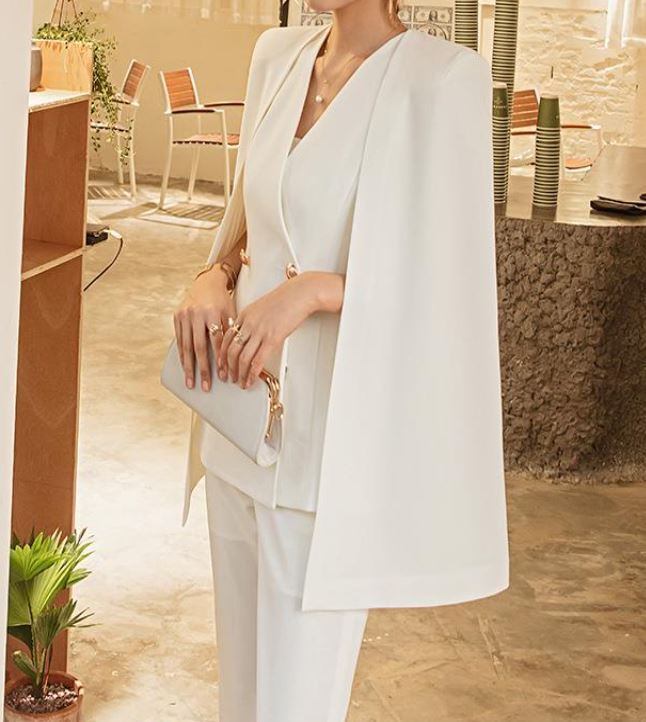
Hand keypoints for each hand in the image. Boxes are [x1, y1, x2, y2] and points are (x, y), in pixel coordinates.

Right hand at [173, 265, 235, 390]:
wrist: (207, 283)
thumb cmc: (222, 300)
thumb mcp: (230, 313)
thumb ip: (230, 333)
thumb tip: (234, 358)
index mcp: (212, 312)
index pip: (216, 342)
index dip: (220, 360)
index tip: (223, 376)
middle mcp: (196, 314)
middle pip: (199, 347)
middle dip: (202, 369)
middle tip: (205, 386)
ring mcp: (184, 316)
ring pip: (186, 346)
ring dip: (188, 367)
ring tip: (191, 383)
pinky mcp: (176, 317)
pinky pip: (179, 341)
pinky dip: (182, 356)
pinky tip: (185, 368)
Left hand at [219, 271, 342, 388]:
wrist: (300, 293)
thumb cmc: (286, 299)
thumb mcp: (262, 307)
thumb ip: (253, 320)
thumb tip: (250, 335)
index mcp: (244, 315)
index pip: (225, 338)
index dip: (221, 355)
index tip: (221, 365)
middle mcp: (248, 323)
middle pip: (230, 350)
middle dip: (228, 368)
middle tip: (229, 377)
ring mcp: (259, 331)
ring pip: (242, 358)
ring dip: (239, 373)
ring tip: (240, 382)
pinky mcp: (272, 338)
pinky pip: (258, 360)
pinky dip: (252, 373)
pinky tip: (251, 379)